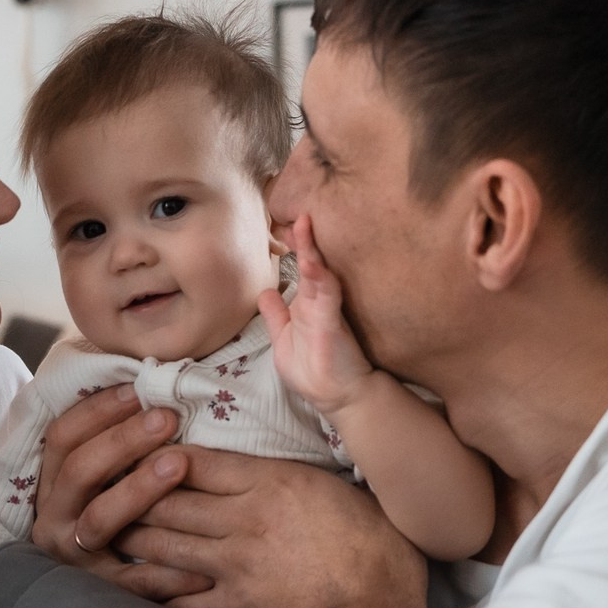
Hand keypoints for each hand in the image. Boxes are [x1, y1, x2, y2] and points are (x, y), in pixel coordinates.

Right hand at [28, 385, 212, 603]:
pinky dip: (167, 571)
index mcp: (51, 482)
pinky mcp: (99, 591)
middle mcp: (55, 517)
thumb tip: (148, 387)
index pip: (63, 436)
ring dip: (139, 489)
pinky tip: (202, 558)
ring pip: (100, 519)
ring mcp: (74, 554)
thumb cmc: (104, 512)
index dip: (98, 410)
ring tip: (179, 464)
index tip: (139, 388)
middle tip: (168, 418)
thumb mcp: (93, 476)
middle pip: (81, 471)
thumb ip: (109, 439)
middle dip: (124, 441)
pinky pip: (132, 581)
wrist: (75, 598)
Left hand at [121, 447, 425, 607]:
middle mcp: (244, 518)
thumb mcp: (331, 487)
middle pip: (168, 499)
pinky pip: (182, 598)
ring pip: (166, 543)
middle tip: (96, 487)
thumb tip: (252, 467)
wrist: (380, 605)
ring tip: (101, 530)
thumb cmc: (373, 541)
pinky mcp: (237, 604)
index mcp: (270, 481)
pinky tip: (128, 587)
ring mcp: (236, 563)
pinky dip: (152, 591)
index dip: (155, 453)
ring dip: (130, 536)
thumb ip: (285, 474)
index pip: (195, 460)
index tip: (131, 448)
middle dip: (128, 493)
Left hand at [262, 214, 381, 415]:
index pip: (300, 269)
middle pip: (311, 264)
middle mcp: (319, 302)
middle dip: (304, 238)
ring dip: (311, 250)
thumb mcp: (284, 339)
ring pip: (319, 274)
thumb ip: (277, 315)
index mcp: (308, 304)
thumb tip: (266, 292)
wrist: (341, 396)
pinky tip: (311, 262)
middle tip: (300, 211)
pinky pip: (326, 296)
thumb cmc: (314, 369)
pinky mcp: (332, 324)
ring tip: (304, 224)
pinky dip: (319, 278)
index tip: (286, 222)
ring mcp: (326, 311)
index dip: (294, 246)